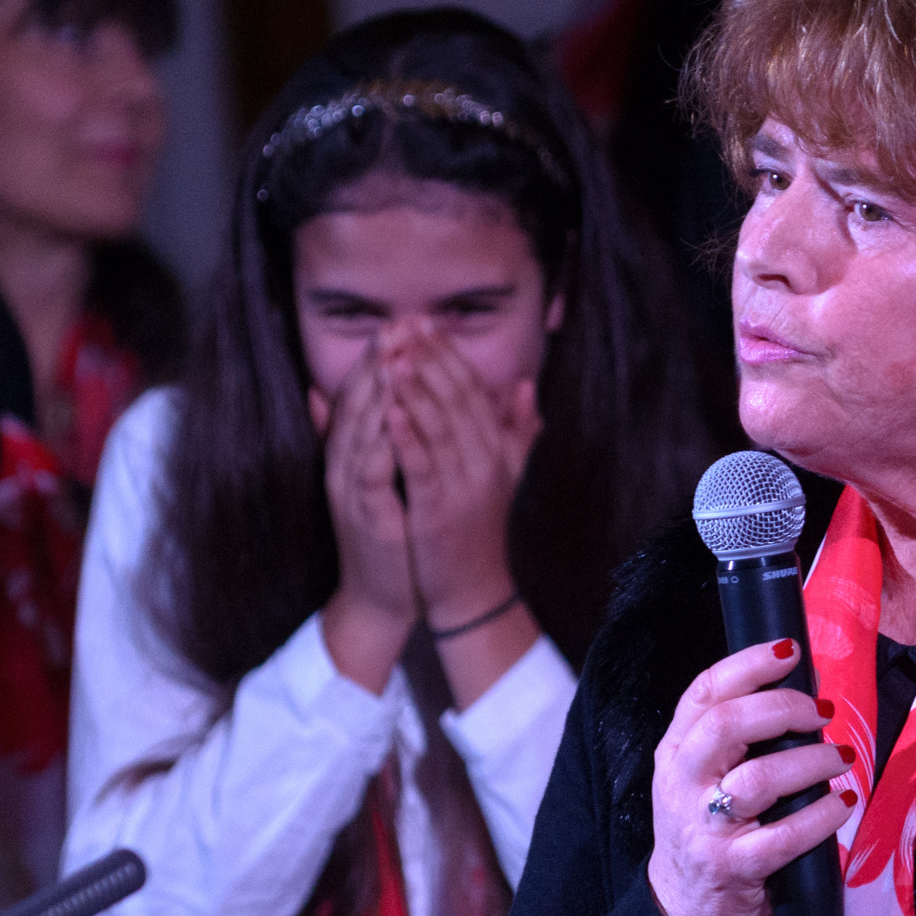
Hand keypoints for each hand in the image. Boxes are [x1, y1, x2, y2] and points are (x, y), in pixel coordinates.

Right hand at [312, 347, 417, 690]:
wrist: (382, 598)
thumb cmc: (392, 536)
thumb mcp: (383, 480)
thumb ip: (373, 438)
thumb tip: (345, 396)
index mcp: (352, 454)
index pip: (362, 395)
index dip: (379, 358)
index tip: (402, 323)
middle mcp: (344, 465)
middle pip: (356, 403)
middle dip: (377, 362)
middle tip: (397, 325)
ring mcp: (349, 488)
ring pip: (359, 429)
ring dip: (375, 392)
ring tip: (394, 356)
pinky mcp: (363, 512)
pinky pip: (369, 470)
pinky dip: (381, 441)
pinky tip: (395, 416)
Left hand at [381, 322, 539, 627]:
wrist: (473, 593)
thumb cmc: (479, 532)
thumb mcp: (503, 476)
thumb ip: (516, 431)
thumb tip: (525, 386)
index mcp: (496, 450)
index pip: (474, 390)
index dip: (448, 354)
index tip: (424, 322)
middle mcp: (486, 462)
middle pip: (458, 399)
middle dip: (430, 358)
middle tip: (405, 324)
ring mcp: (464, 487)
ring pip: (441, 426)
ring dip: (416, 388)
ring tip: (394, 356)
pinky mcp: (440, 511)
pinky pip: (422, 466)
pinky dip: (408, 436)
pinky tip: (390, 411)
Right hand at [646, 639, 856, 915]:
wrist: (684, 905)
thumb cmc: (705, 826)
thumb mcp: (702, 773)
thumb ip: (739, 734)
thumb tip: (806, 685)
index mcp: (676, 749)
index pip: (704, 692)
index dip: (748, 665)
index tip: (789, 651)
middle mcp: (683, 781)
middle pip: (726, 725)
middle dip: (783, 708)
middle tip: (821, 711)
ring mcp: (705, 826)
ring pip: (759, 778)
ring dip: (810, 761)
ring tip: (840, 758)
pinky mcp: (733, 866)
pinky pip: (784, 836)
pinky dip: (821, 816)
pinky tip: (841, 803)